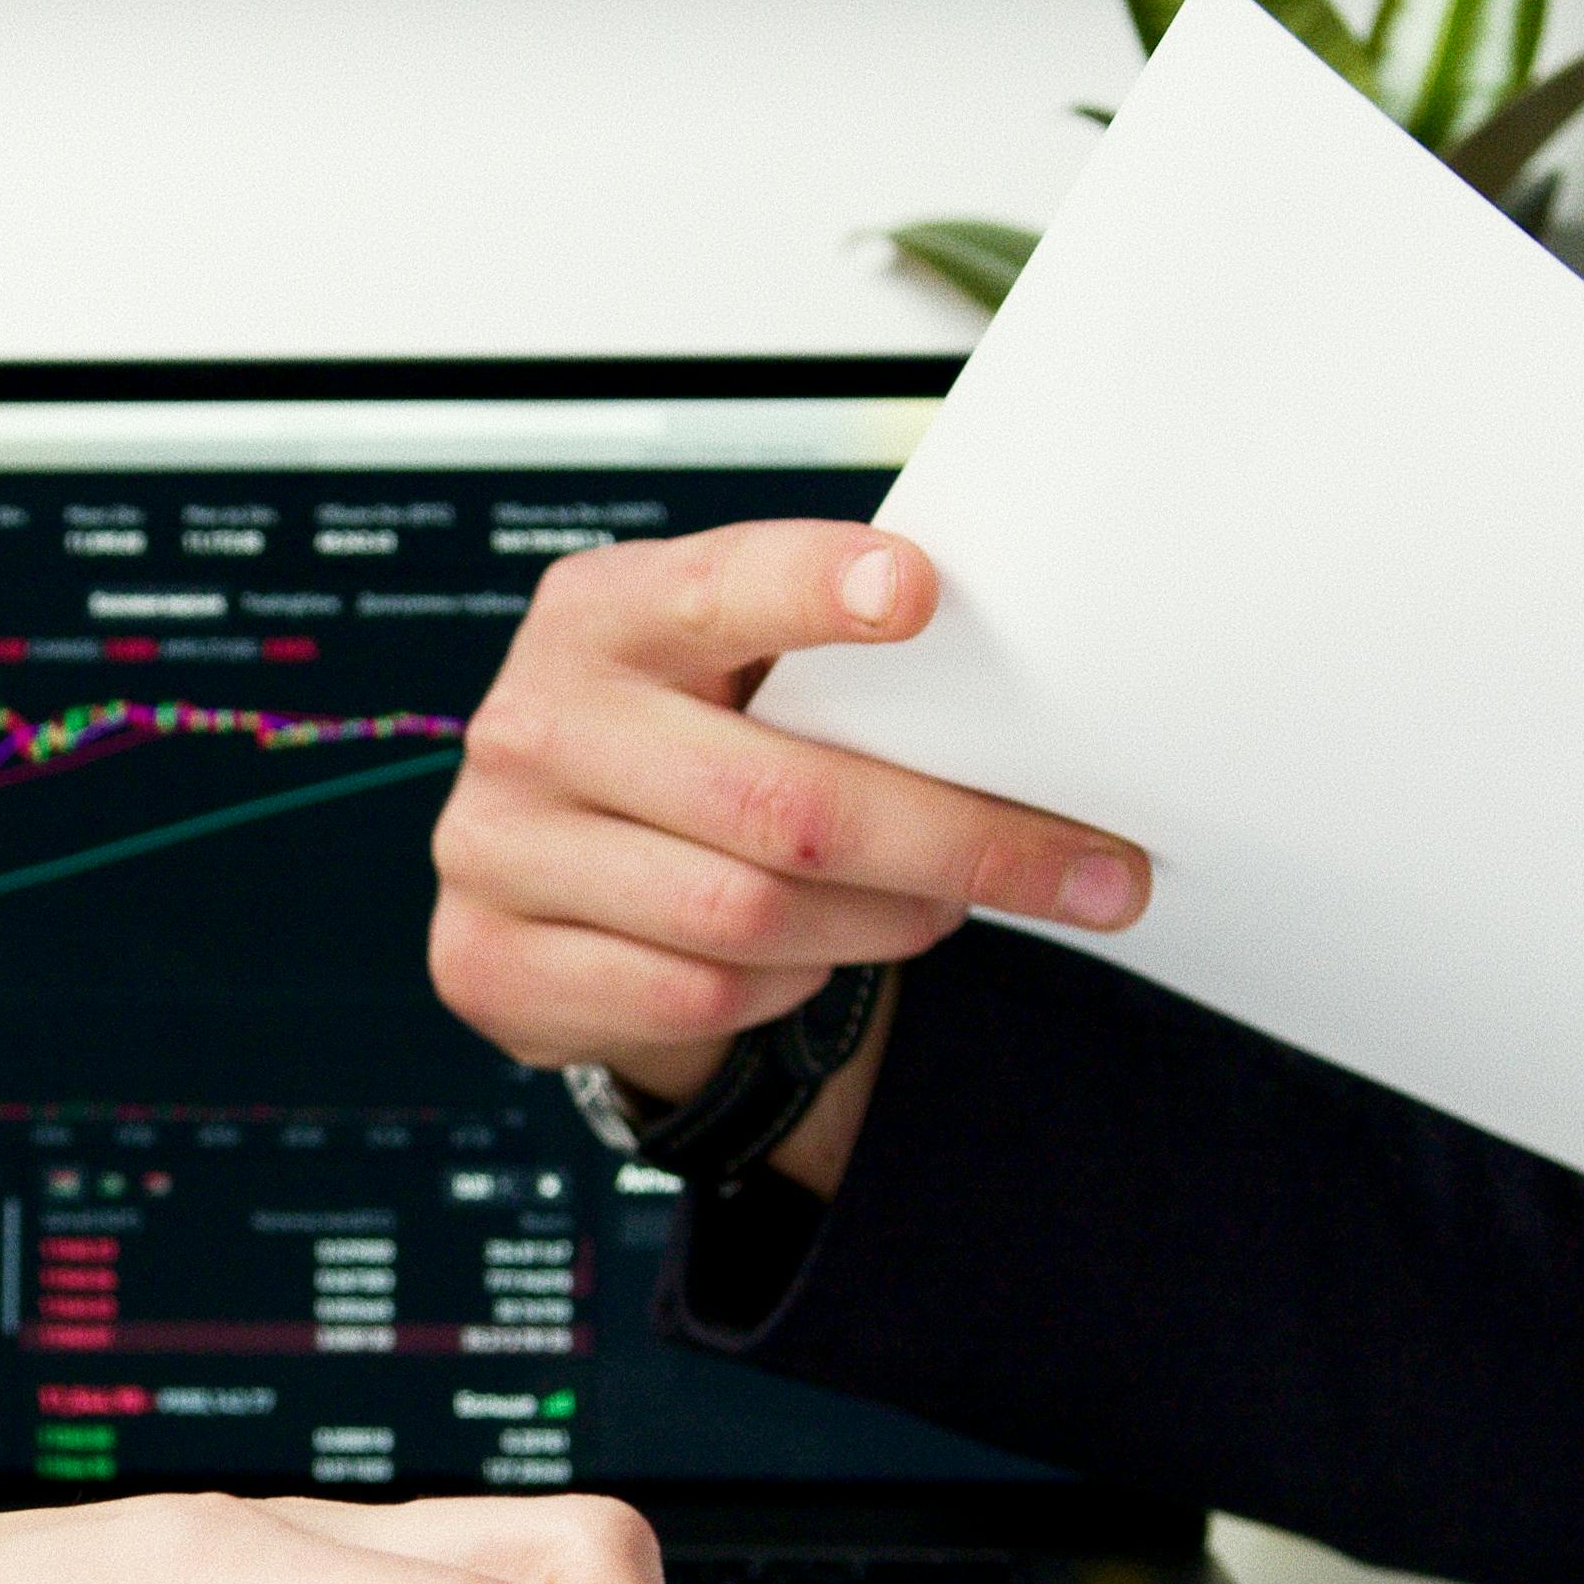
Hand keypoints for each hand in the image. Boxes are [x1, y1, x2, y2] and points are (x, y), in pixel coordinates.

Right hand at [427, 522, 1147, 1193]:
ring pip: (753, 917)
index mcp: (604, 612)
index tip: (917, 590)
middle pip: (785, 801)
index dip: (815, 588)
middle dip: (963, 842)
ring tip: (942, 906)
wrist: (540, 864)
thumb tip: (1028, 699)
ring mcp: (499, 848)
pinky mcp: (495, 962)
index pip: (720, 588)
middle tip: (1087, 870)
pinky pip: (698, 995)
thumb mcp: (728, 670)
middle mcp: (537, 722)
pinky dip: (788, 984)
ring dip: (884, 924)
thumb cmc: (680, 741)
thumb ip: (828, 664)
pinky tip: (814, 954)